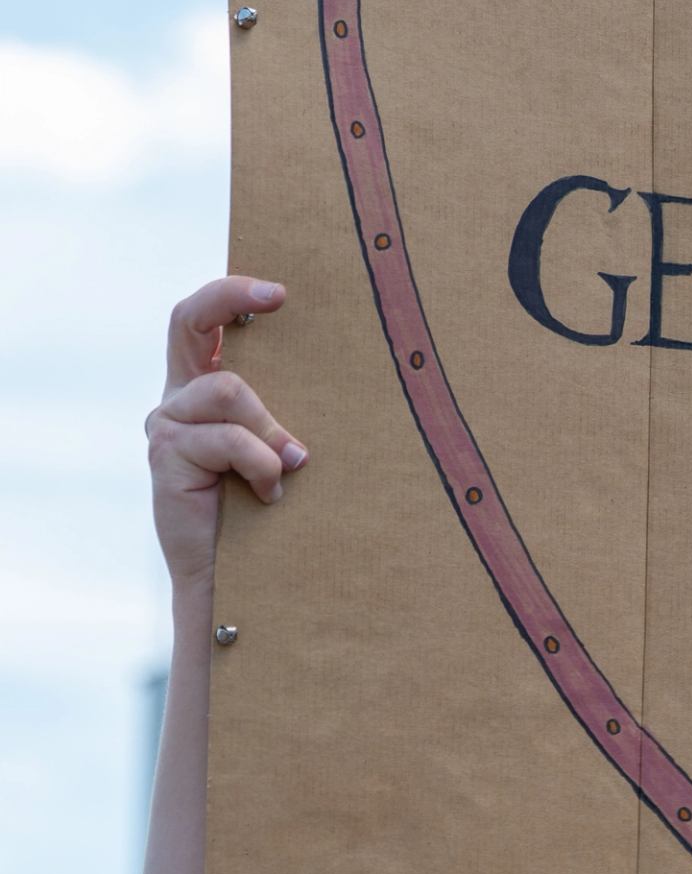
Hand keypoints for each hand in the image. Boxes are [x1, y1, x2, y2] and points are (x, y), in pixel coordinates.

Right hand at [146, 276, 305, 590]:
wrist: (231, 580)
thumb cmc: (265, 515)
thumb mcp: (277, 453)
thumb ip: (282, 417)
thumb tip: (342, 379)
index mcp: (203, 389)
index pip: (199, 321)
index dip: (230, 294)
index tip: (279, 293)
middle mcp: (178, 399)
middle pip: (186, 320)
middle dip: (229, 296)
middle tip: (280, 297)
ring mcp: (167, 425)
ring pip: (229, 391)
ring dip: (271, 429)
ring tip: (290, 468)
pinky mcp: (168, 456)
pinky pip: (229, 441)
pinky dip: (261, 466)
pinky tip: (271, 496)